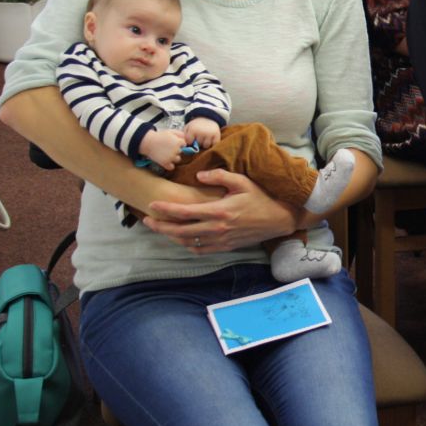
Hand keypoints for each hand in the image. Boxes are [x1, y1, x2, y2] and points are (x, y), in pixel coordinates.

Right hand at [139, 129, 187, 170]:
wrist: (148, 142)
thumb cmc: (159, 136)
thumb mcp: (171, 131)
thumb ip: (180, 134)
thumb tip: (185, 139)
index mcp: (178, 142)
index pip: (184, 144)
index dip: (179, 143)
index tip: (173, 142)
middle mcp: (176, 150)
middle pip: (181, 152)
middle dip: (176, 150)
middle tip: (168, 147)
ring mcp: (171, 157)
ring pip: (177, 159)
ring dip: (174, 157)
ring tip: (166, 153)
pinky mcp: (165, 163)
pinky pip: (171, 167)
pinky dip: (169, 165)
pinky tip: (166, 161)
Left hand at [143, 169, 302, 253]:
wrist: (279, 219)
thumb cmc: (261, 197)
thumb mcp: (242, 181)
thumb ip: (219, 176)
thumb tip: (199, 176)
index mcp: (219, 211)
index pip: (184, 212)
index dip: (165, 210)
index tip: (152, 205)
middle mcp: (217, 228)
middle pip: (180, 231)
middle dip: (160, 226)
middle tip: (147, 220)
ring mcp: (221, 240)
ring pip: (188, 242)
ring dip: (171, 237)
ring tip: (160, 229)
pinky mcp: (226, 247)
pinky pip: (201, 250)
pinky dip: (188, 246)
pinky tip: (182, 239)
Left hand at [184, 118, 220, 148]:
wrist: (208, 117)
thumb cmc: (196, 125)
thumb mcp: (188, 127)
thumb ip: (184, 136)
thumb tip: (184, 147)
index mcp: (193, 129)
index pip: (189, 142)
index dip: (190, 141)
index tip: (192, 138)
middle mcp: (202, 132)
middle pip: (198, 145)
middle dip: (198, 143)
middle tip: (199, 138)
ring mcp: (210, 134)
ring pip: (206, 146)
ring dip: (205, 144)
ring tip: (204, 139)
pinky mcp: (217, 135)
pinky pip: (214, 145)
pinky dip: (212, 143)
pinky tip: (210, 139)